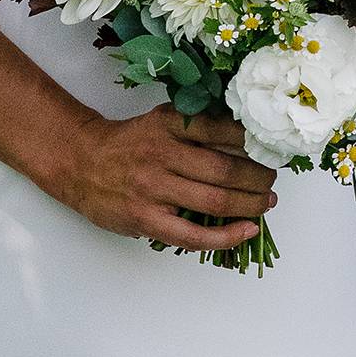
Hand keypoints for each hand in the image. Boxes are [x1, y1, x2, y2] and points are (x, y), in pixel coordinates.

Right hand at [58, 105, 277, 252]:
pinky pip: (194, 235)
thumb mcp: (162, 120)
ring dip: (250, 205)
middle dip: (259, 178)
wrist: (82, 162)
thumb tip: (246, 138)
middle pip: (226, 169)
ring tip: (266, 203)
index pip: (223, 130)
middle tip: (273, 180)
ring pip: (215, 201)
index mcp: (170, 124)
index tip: (271, 146)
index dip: (253, 141)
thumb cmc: (130, 143)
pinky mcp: (147, 220)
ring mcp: (155, 190)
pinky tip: (246, 231)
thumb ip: (197, 126)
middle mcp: (163, 154)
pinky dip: (226, 236)